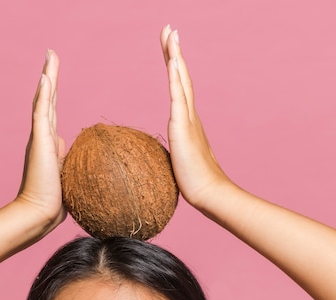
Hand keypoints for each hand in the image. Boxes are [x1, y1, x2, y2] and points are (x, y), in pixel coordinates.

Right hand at [17, 50, 65, 229]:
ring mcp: (39, 139)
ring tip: (50, 57)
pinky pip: (41, 113)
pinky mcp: (39, 143)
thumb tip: (70, 151)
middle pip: (46, 102)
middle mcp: (42, 139)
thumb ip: (68, 164)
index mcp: (49, 146)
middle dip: (50, 79)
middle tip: (51, 56)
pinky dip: (43, 94)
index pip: (51, 115)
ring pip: (43, 102)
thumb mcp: (67, 179)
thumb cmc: (54, 204)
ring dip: (48, 78)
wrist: (38, 214)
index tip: (53, 81)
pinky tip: (46, 77)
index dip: (52, 98)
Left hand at [160, 26, 230, 212]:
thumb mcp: (179, 164)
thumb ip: (174, 156)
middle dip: (174, 52)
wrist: (210, 194)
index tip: (170, 50)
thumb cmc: (196, 184)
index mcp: (187, 123)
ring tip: (171, 34)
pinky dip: (175, 78)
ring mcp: (188, 120)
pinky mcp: (183, 128)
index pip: (179, 90)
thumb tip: (165, 160)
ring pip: (181, 81)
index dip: (174, 69)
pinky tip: (172, 62)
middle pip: (181, 77)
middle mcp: (190, 116)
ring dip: (175, 57)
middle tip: (169, 29)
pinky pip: (178, 97)